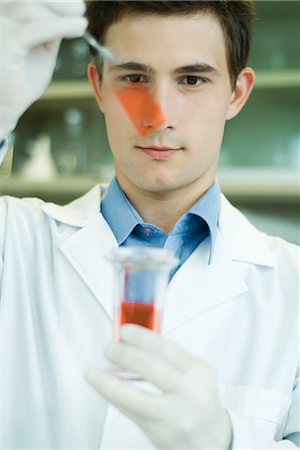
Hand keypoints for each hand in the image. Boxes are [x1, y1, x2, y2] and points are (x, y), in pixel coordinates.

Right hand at [0, 0, 87, 138]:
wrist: (3, 109)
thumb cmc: (17, 82)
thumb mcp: (37, 51)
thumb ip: (47, 32)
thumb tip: (67, 14)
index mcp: (1, 20)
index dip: (51, 0)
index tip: (74, 5)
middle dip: (58, 2)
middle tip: (80, 9)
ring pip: (31, 7)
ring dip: (62, 12)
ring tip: (81, 22)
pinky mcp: (5, 43)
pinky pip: (37, 28)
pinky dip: (62, 25)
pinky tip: (79, 27)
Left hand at [86, 325, 231, 449]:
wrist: (210, 442)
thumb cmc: (199, 402)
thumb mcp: (195, 373)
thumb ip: (169, 357)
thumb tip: (133, 341)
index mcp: (199, 373)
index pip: (168, 349)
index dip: (143, 337)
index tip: (125, 331)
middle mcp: (190, 394)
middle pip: (153, 370)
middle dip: (126, 355)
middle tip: (109, 348)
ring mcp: (175, 417)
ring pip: (137, 398)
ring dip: (110, 383)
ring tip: (94, 373)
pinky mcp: (160, 434)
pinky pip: (131, 413)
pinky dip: (114, 398)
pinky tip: (103, 388)